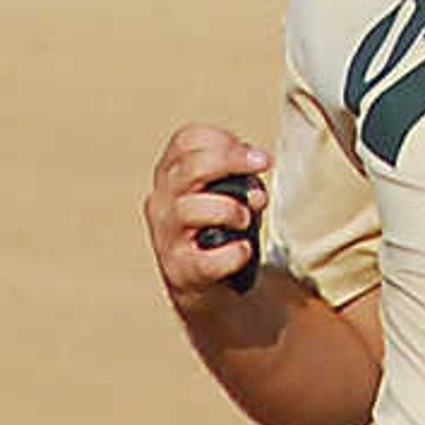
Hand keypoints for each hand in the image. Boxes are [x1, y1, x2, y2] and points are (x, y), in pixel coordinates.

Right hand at [145, 123, 271, 306]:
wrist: (204, 282)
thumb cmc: (218, 228)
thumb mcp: (225, 192)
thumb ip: (241, 180)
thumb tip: (255, 185)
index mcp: (169, 175)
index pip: (186, 142)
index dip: (224, 142)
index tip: (255, 156)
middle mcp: (161, 202)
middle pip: (190, 168)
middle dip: (232, 161)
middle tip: (263, 164)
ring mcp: (166, 236)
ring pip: (191, 209)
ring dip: (231, 210)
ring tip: (245, 219)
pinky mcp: (179, 270)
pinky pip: (206, 260)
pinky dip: (232, 254)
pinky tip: (243, 250)